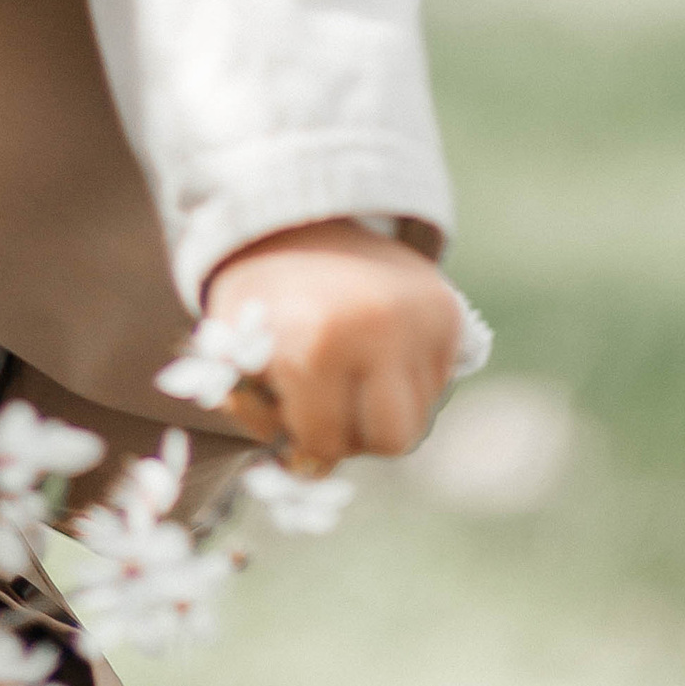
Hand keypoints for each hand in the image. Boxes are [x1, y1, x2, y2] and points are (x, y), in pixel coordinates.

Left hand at [201, 220, 462, 468]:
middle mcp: (379, 329)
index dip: (301, 437)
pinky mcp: (451, 314)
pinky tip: (376, 348)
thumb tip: (307, 471)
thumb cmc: (263, 292)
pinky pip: (437, 384)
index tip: (289, 412)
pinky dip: (407, 381)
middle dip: (355, 434)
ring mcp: (422, 319)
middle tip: (328, 401)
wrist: (305, 215)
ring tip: (350, 368)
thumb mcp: (233, 344)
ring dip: (382, 409)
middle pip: (389, 441)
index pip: (326, 441)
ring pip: (418, 417)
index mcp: (316, 339)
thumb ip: (257, 412)